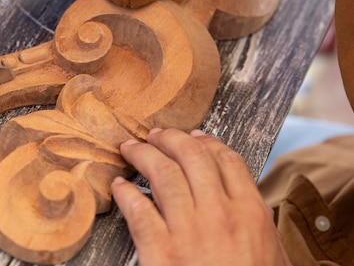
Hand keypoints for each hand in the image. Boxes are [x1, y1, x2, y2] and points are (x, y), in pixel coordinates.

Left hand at [111, 128, 291, 265]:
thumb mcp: (270, 254)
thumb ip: (254, 221)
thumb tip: (239, 198)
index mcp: (251, 213)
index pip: (227, 161)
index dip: (207, 142)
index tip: (194, 136)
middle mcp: (220, 214)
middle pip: (191, 157)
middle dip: (170, 139)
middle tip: (154, 134)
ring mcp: (188, 230)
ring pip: (162, 174)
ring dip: (143, 155)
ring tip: (130, 149)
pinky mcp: (160, 251)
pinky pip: (138, 210)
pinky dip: (125, 193)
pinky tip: (119, 186)